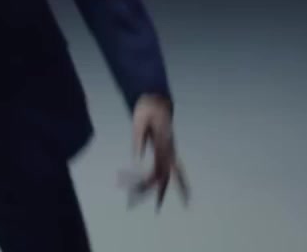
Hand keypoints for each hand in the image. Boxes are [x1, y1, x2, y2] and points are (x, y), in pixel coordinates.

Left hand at [121, 94, 189, 210]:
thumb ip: (137, 140)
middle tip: (159, 208)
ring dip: (161, 188)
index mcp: (163, 142)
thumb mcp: (138, 122)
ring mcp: (168, 149)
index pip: (160, 166)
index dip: (152, 180)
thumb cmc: (147, 109)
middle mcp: (168, 148)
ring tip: (157, 204)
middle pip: (170, 174)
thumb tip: (136, 160)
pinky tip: (159, 187)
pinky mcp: (165, 149)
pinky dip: (163, 179)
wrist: (157, 99)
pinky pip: (166, 167)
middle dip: (165, 191)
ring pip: (168, 173)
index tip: (143, 189)